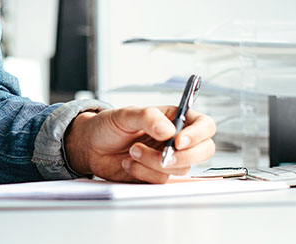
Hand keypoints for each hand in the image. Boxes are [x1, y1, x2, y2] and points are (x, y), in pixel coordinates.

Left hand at [63, 106, 215, 183]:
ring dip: (154, 163)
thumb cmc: (109, 125)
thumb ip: (148, 117)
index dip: (198, 134)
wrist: (91, 146)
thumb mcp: (126, 114)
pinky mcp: (157, 175)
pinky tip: (129, 163)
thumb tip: (168, 130)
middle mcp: (176, 139)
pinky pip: (161, 180)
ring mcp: (169, 159)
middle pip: (204, 151)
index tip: (178, 141)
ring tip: (133, 151)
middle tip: (162, 155)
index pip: (204, 125)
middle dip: (183, 156)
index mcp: (175, 118)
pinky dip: (143, 173)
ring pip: (180, 169)